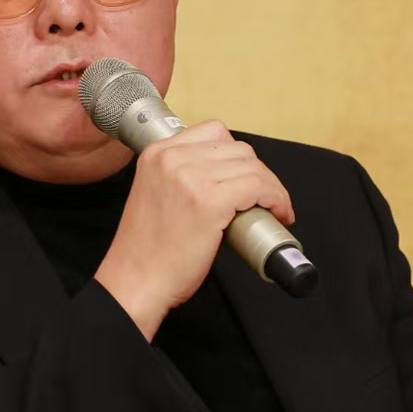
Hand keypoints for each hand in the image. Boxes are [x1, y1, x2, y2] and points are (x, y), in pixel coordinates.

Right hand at [94, 120, 294, 340]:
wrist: (135, 280)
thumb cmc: (145, 249)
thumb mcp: (154, 191)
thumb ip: (179, 174)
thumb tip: (223, 175)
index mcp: (157, 152)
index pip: (213, 132)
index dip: (236, 156)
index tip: (244, 176)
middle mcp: (173, 158)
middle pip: (237, 148)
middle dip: (257, 172)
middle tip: (263, 197)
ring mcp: (191, 177)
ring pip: (252, 166)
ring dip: (271, 187)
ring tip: (271, 208)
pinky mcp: (210, 201)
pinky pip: (258, 187)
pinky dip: (276, 199)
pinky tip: (277, 213)